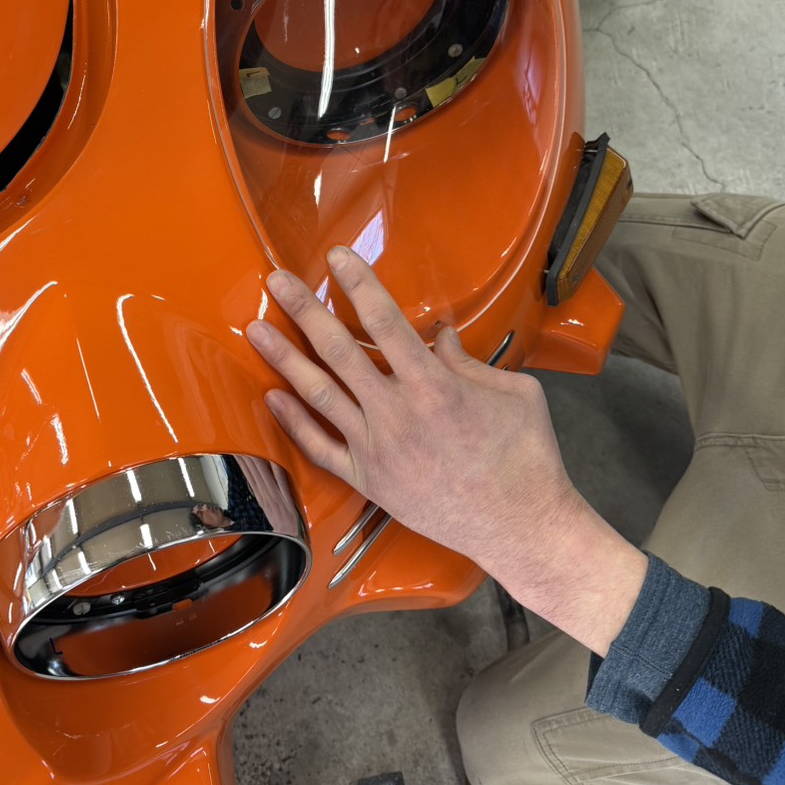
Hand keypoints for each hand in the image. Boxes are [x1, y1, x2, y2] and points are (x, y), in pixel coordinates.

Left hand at [247, 247, 645, 655]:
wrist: (520, 526)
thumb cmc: (527, 457)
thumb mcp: (515, 393)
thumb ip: (470, 362)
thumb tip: (440, 338)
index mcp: (435, 386)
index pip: (385, 322)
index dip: (358, 284)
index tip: (336, 257)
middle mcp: (397, 413)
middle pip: (338, 352)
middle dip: (305, 311)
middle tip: (277, 282)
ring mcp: (377, 449)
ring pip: (319, 395)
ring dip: (284, 359)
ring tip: (257, 330)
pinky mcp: (368, 480)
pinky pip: (320, 448)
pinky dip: (293, 422)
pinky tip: (273, 397)